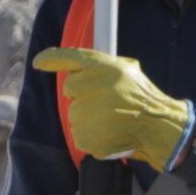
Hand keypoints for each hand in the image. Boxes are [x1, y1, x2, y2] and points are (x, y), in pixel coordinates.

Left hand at [33, 45, 194, 167]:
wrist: (157, 126)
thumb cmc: (143, 98)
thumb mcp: (127, 69)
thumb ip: (100, 67)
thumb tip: (76, 68)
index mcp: (102, 66)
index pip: (70, 58)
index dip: (52, 59)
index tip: (39, 63)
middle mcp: (90, 85)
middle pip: (71, 89)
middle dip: (84, 96)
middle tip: (108, 103)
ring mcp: (85, 111)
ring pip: (75, 114)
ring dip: (88, 118)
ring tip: (111, 120)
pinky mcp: (84, 134)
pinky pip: (79, 134)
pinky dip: (91, 136)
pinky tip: (109, 133)